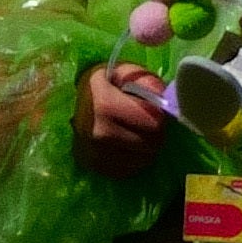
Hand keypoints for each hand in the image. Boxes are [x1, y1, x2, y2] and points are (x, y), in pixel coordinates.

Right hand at [76, 62, 169, 176]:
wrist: (77, 98)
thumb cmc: (107, 83)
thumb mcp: (126, 71)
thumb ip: (148, 83)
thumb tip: (164, 103)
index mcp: (105, 105)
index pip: (153, 124)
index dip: (159, 117)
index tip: (154, 111)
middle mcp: (98, 133)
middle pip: (150, 145)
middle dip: (155, 134)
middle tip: (147, 124)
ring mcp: (94, 153)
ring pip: (142, 161)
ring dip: (146, 149)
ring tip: (137, 133)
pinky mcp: (93, 166)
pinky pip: (128, 170)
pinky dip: (133, 160)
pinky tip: (127, 146)